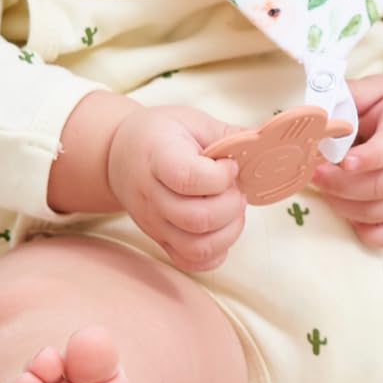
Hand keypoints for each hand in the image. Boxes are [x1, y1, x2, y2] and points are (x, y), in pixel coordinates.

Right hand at [106, 104, 247, 272]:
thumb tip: (263, 141)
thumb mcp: (191, 120)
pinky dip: (216, 251)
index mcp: (157, 157)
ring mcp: (154, 224)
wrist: (119, 155)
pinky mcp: (161, 241)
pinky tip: (221, 227)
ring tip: (232, 208)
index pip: (187, 179)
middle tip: (236, 188)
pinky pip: (191, 262)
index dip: (220, 176)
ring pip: (197, 247)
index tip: (230, 165)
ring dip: (228, 231)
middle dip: (231, 205)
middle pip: (197, 219)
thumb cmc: (159, 135)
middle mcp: (151, 196)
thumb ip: (226, 134)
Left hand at [311, 66, 382, 248]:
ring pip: (382, 211)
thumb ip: (349, 96)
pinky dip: (366, 231)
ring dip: (345, 205)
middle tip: (314, 173)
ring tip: (323, 187)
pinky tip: (347, 210)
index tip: (344, 161)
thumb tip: (319, 111)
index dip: (369, 157)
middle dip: (342, 184)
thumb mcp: (379, 85)